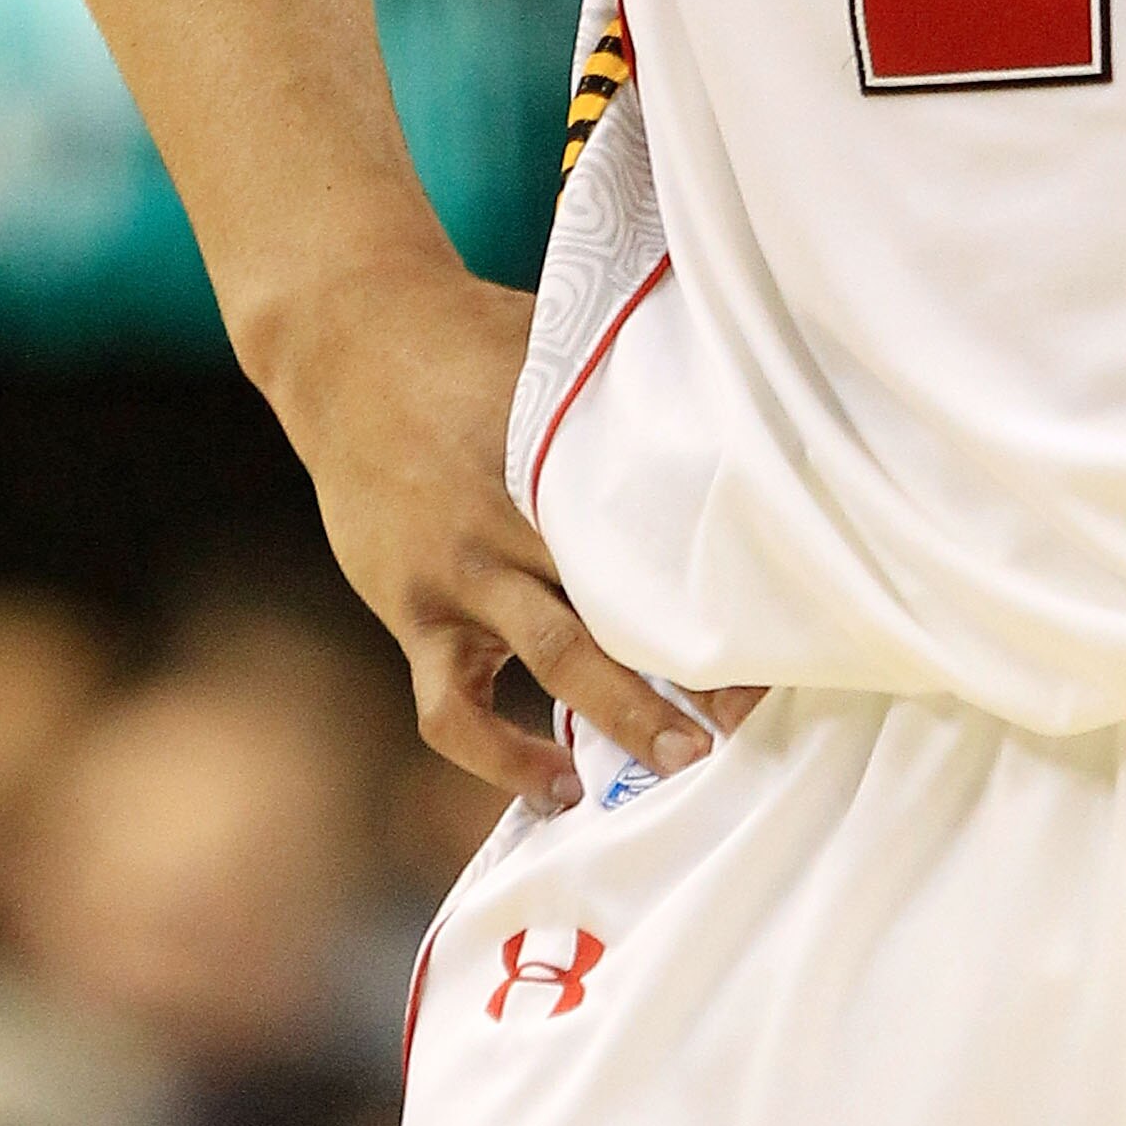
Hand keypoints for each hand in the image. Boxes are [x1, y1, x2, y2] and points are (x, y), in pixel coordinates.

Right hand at [274, 251, 751, 806]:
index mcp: (563, 452)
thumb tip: (730, 410)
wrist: (348, 347)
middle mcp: (515, 517)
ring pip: (554, 660)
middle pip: (622, 600)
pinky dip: (500, 757)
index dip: (715, 586)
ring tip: (678, 764)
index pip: (656, 532)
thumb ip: (625, 401)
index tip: (776, 628)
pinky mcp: (411, 613)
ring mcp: (458, 572)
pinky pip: (450, 709)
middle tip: (750, 715)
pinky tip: (555, 783)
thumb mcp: (556, 356)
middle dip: (691, 665)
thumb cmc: (473, 342)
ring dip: (618, 716)